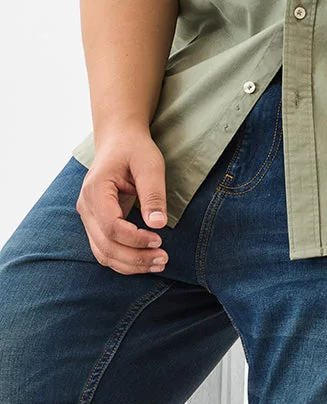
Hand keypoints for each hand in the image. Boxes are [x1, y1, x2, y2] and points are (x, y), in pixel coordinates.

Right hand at [75, 126, 169, 275]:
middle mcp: (86, 206)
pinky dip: (123, 259)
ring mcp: (87, 216)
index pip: (111, 226)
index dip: (135, 239)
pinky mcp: (95, 222)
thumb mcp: (150, 164)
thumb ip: (153, 193)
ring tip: (158, 263)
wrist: (119, 139)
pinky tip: (144, 260)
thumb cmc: (134, 148)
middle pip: (105, 245)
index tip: (159, 239)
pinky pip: (105, 248)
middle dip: (135, 258)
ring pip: (103, 253)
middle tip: (163, 259)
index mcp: (96, 189)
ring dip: (129, 264)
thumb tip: (158, 225)